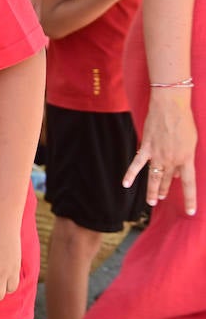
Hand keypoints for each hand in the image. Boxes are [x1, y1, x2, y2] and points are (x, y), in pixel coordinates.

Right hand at [123, 89, 197, 215]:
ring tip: (152, 201)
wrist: (170, 106)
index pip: (188, 184)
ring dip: (153, 190)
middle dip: (165, 191)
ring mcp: (158, 154)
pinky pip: (137, 163)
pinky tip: (125, 184)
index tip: (190, 212)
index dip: (190, 199)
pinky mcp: (147, 147)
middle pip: (168, 180)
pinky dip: (131, 174)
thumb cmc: (184, 122)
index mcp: (186, 159)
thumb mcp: (191, 143)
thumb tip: (179, 174)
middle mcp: (172, 160)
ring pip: (154, 176)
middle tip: (161, 198)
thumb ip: (185, 159)